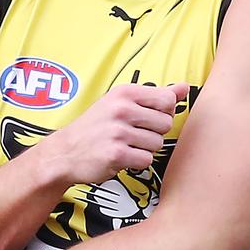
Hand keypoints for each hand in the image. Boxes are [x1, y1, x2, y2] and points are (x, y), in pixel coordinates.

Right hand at [39, 83, 187, 186]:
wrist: (65, 151)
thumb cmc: (95, 126)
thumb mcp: (120, 102)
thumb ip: (155, 95)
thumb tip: (184, 87)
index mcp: (124, 93)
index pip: (167, 99)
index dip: (162, 112)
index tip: (146, 117)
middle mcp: (121, 109)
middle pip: (166, 123)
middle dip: (153, 132)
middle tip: (132, 134)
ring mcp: (118, 131)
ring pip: (157, 143)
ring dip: (144, 148)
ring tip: (125, 145)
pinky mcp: (116, 154)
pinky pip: (146, 160)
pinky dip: (136, 162)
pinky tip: (121, 156)